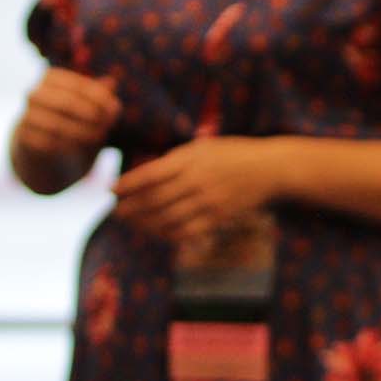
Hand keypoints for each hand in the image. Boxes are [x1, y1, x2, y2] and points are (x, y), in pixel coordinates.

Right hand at [15, 68, 122, 167]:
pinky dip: (66, 146)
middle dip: (91, 115)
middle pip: (67, 102)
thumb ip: (100, 94)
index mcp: (51, 78)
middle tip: (108, 125)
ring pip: (56, 124)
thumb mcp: (90, 105)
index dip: (99, 98)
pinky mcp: (24, 138)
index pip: (78, 85)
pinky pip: (47, 142)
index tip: (115, 110)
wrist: (47, 149)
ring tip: (98, 137)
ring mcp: (26, 115)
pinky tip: (81, 148)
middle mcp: (34, 93)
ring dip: (82, 132)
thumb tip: (112, 83)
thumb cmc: (74, 119)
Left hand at [111, 136, 289, 243]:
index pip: (150, 175)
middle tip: (114, 211)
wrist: (270, 169)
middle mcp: (196, 182)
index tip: (111, 189)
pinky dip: (167, 234)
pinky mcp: (218, 218)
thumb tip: (146, 175)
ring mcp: (208, 202)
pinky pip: (186, 232)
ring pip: (166, 219)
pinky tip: (156, 232)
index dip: (127, 184)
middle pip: (154, 200)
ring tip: (130, 223)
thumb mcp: (202, 146)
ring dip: (143, 223)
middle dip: (129, 207)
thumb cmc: (233, 153)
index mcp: (190, 160)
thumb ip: (175, 160)